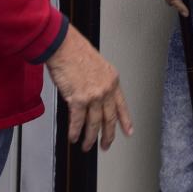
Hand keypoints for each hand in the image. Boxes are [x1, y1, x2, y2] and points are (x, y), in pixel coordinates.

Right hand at [45, 26, 132, 151]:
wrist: (64, 46)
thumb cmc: (76, 50)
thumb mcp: (97, 64)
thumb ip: (100, 81)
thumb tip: (95, 96)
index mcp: (112, 79)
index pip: (122, 105)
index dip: (125, 121)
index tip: (128, 131)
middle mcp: (106, 89)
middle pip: (109, 119)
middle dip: (108, 135)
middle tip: (106, 145)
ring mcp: (94, 95)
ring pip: (94, 124)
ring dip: (90, 138)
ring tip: (86, 146)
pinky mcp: (78, 99)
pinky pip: (78, 121)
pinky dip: (75, 131)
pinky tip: (73, 137)